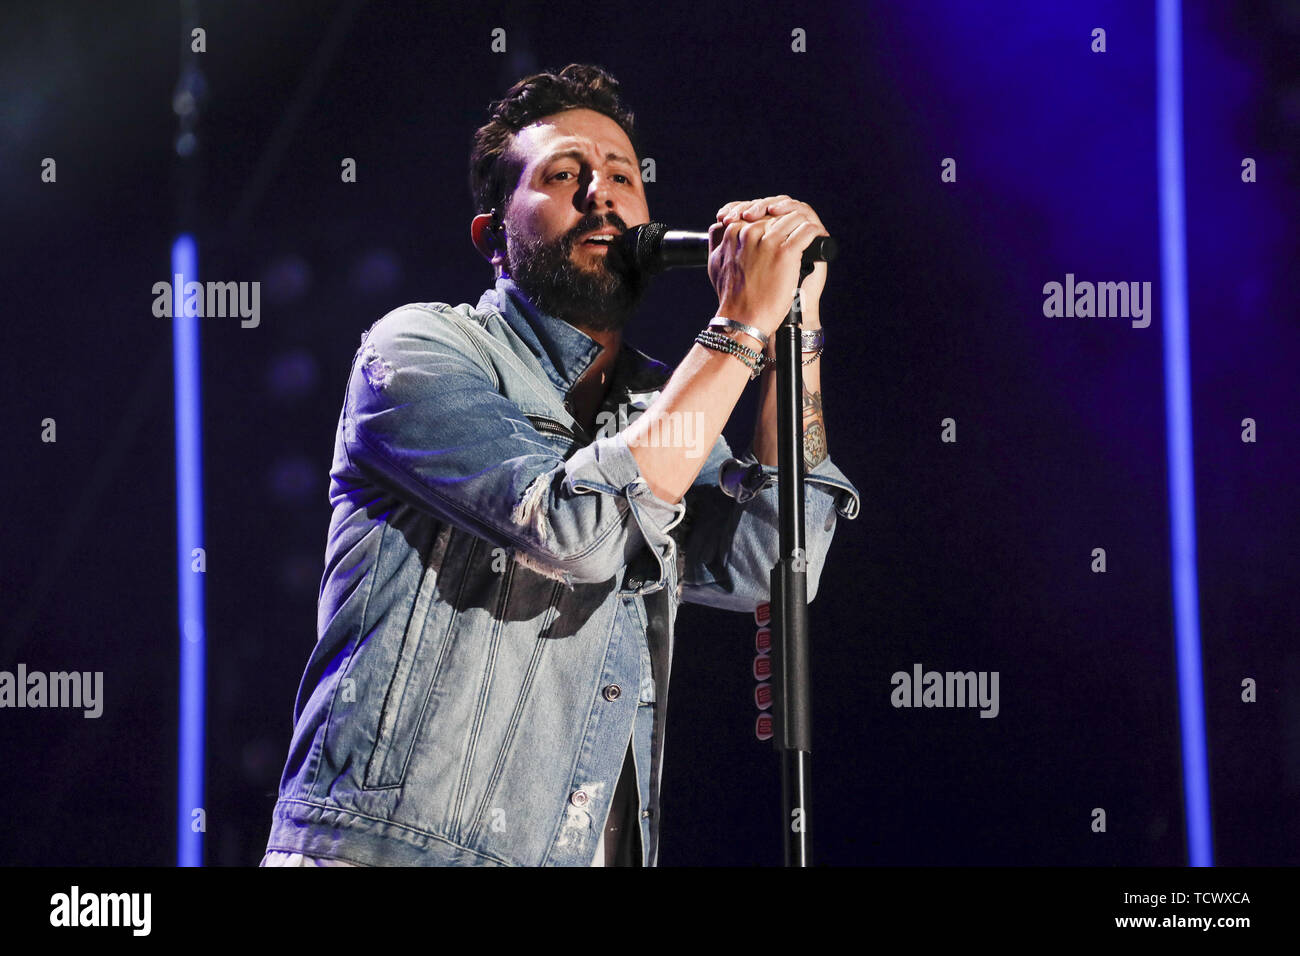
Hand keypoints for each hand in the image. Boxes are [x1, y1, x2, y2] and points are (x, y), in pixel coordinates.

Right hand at [708, 195, 829, 336]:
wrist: (742, 320)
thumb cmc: (730, 297)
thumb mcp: (715, 263)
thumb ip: (718, 241)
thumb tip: (722, 227)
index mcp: (733, 233)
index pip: (756, 215)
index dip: (768, 220)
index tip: (777, 230)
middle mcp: (749, 233)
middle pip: (774, 215)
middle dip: (785, 220)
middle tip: (794, 231)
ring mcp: (768, 241)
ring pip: (792, 218)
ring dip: (802, 224)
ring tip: (807, 233)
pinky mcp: (786, 252)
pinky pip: (806, 231)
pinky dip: (814, 232)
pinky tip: (816, 237)